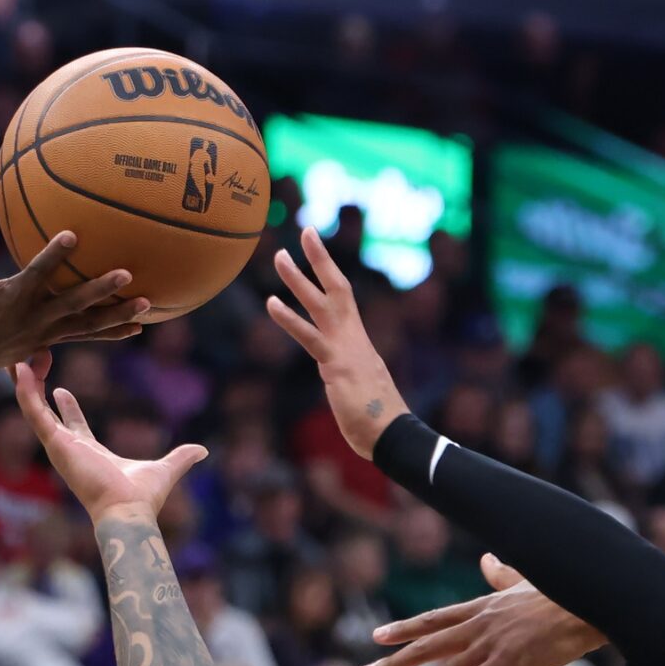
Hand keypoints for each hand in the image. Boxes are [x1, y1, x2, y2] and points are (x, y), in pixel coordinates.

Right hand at [0, 219, 149, 375]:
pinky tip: (137, 327)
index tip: (72, 234)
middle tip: (127, 274)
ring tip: (147, 304)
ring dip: (118, 315)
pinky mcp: (53, 341)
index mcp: (15, 297)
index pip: (38, 273)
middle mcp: (36, 317)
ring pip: (88, 324)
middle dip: (100, 289)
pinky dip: (112, 332)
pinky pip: (88, 336)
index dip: (54, 255)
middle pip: (74, 302)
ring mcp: (48, 332)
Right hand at [11, 362, 206, 525]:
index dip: (65, 407)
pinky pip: (33, 411)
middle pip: (44, 414)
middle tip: (29, 364)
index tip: (59, 388)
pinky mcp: (55, 443)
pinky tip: (19, 368)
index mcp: (89, 453)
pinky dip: (25, 390)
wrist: (128, 510)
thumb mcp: (165, 468)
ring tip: (15, 357)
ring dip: (24, 382)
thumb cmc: (142, 498)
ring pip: (32, 408)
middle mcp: (69, 449)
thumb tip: (203, 451)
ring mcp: (59, 446)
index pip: (71, 425)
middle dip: (35, 389)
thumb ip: (181, 457)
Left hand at [267, 226, 408, 457]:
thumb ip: (348, 376)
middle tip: (305, 231)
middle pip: (337, 288)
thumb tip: (343, 379)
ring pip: (321, 304)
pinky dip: (290, 319)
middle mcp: (354, 338)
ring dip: (299, 279)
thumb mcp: (359, 389)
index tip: (318, 249)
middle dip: (321, 258)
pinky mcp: (337, 366)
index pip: (344, 299)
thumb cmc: (377, 419)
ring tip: (280, 256)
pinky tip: (271, 303)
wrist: (392, 435)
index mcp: (359, 342)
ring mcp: (346, 350)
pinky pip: (310, 337)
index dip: (331, 273)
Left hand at [359, 555, 603, 665]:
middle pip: (425, 646)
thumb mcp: (525, 582)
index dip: (404, 629)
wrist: (590, 603)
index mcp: (482, 608)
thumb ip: (501, 576)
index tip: (377, 636)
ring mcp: (489, 645)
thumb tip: (487, 560)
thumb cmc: (564, 594)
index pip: (434, 621)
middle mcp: (478, 626)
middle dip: (392, 662)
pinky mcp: (506, 663)